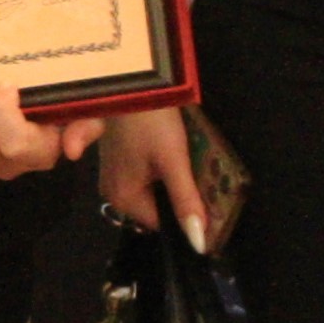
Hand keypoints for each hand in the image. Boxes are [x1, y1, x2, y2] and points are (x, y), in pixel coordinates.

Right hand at [97, 108, 209, 250]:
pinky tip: (173, 150)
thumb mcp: (173, 160)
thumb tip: (199, 245)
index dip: (187, 214)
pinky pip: (145, 173)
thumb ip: (186, 201)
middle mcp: (112, 191)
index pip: (162, 223)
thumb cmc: (150, 120)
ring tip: (192, 162)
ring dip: (173, 179)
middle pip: (158, 206)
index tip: (211, 202)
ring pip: (153, 188)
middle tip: (203, 175)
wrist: (130, 78)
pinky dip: (162, 167)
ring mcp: (113, 172)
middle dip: (180, 194)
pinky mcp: (117, 155)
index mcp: (122, 198)